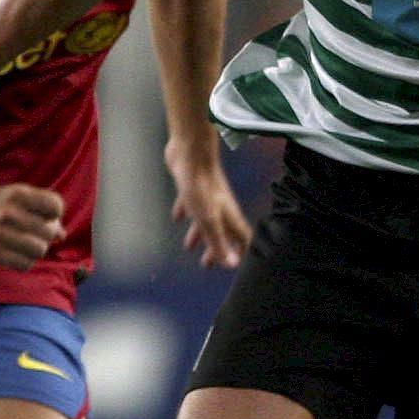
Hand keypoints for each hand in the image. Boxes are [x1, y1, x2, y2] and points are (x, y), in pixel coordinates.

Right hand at [0, 184, 65, 269]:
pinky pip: (24, 264)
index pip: (55, 205)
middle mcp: (9, 212)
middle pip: (49, 232)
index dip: (56, 215)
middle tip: (36, 235)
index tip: (48, 218)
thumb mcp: (14, 194)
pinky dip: (25, 262)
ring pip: (39, 250)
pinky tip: (18, 255)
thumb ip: (40, 208)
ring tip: (27, 246)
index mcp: (17, 194)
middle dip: (47, 236)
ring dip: (37, 250)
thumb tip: (62, 234)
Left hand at [164, 145, 250, 269]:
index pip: (241, 239)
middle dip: (215, 248)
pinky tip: (177, 216)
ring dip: (198, 234)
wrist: (191, 150)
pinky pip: (189, 203)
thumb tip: (231, 265)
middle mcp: (220, 207)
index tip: (237, 268)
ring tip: (189, 246)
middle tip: (207, 264)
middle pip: (221, 232)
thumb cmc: (201, 185)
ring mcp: (206, 196)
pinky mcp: (192, 186)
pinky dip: (185, 212)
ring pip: (204, 220)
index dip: (240, 253)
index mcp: (227, 216)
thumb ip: (218, 242)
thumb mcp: (208, 220)